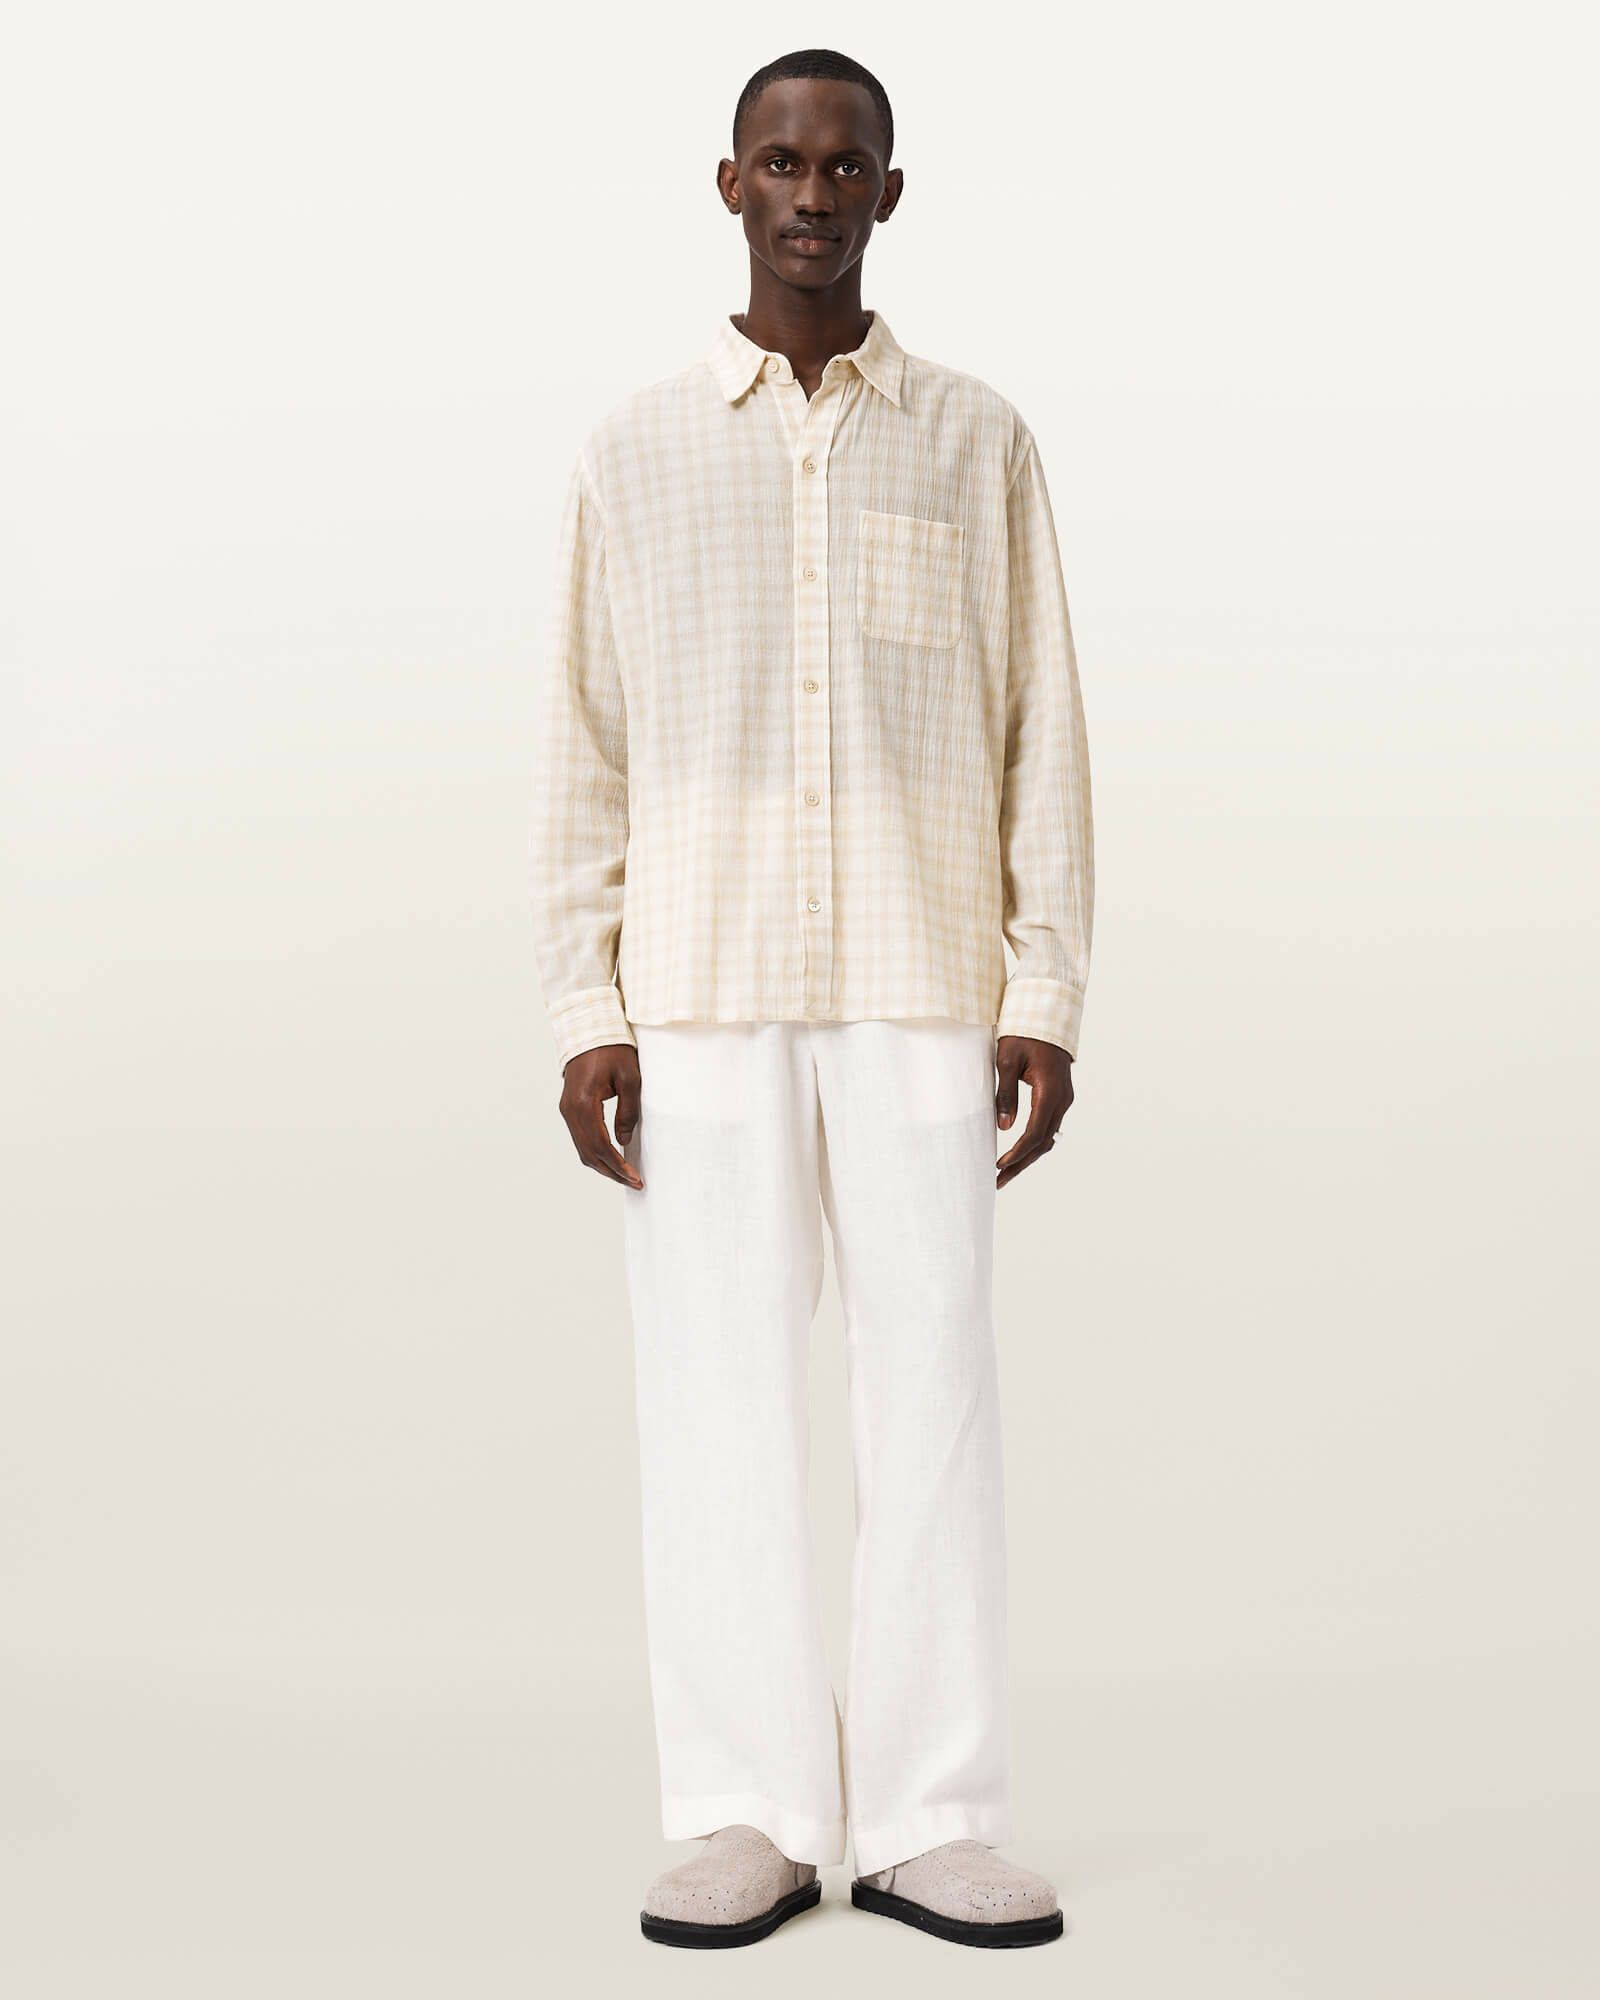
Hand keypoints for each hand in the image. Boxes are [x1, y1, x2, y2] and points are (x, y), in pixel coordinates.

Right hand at [558, 1043, 643, 1189]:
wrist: (590, 1030)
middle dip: (612, 1172)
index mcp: (582, 1102)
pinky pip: (581, 1139)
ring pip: (582, 1149)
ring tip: (625, 1176)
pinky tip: (612, 1158)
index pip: (600, 1145)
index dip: (618, 1165)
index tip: (635, 1177)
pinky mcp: (569, 1108)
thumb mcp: (630, 1079)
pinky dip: (596, 1153)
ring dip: (603, 1166)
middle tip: (634, 1183)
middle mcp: (569, 1110)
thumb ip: (627, 1112)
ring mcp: (567, 1110)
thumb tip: (624, 1141)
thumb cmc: (613, 1050)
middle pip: (588, 1153)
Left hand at [994, 1035, 1073, 1188]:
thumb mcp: (1006, 1060)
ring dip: (1028, 1157)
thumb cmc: (1023, 1034)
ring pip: (1048, 1137)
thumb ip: (1005, 1094)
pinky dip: (1034, 1143)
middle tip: (998, 1182)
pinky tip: (1019, 1153)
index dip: (1017, 1153)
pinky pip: (1049, 1126)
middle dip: (1020, 1164)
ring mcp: (1064, 1099)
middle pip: (1043, 1142)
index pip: (1035, 1133)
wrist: (1046, 1015)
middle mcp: (1062, 1099)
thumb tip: (1004, 1127)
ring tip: (1005, 1173)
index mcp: (1050, 1091)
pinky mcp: (1059, 1097)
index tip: (999, 1165)